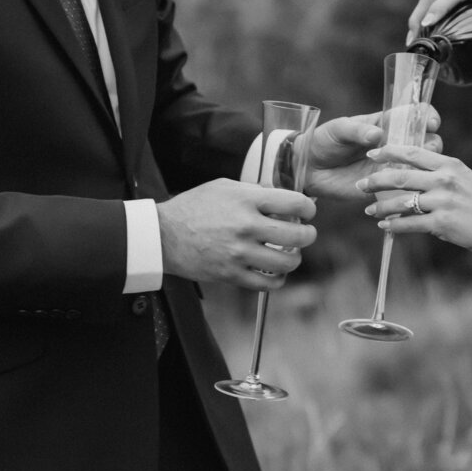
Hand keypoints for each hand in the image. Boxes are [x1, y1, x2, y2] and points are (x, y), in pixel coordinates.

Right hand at [157, 178, 316, 289]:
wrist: (163, 235)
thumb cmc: (192, 207)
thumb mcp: (223, 186)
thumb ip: (254, 192)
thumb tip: (281, 200)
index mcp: (246, 201)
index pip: (294, 203)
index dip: (309, 208)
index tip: (307, 212)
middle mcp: (246, 227)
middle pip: (298, 236)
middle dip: (308, 235)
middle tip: (305, 234)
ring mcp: (239, 254)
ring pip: (287, 263)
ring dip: (294, 258)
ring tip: (289, 254)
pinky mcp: (231, 275)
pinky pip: (268, 284)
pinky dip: (278, 279)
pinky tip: (275, 272)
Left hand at [304, 111, 441, 199]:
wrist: (309, 169)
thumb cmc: (324, 141)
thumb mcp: (338, 130)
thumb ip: (357, 130)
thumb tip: (377, 134)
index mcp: (386, 123)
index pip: (415, 114)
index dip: (428, 116)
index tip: (431, 123)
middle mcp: (394, 145)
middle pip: (427, 142)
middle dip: (431, 145)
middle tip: (423, 150)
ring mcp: (391, 166)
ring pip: (420, 168)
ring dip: (422, 171)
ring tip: (411, 173)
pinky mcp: (384, 187)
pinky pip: (404, 190)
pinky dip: (408, 192)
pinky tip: (405, 193)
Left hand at [356, 145, 471, 250]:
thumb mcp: (463, 178)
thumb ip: (439, 173)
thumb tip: (413, 172)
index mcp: (449, 165)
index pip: (413, 153)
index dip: (389, 152)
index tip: (372, 153)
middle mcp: (444, 180)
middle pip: (401, 177)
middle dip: (376, 181)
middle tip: (361, 184)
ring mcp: (442, 202)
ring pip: (401, 202)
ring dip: (381, 206)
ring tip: (369, 210)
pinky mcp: (440, 223)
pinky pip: (409, 223)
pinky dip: (394, 225)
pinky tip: (385, 225)